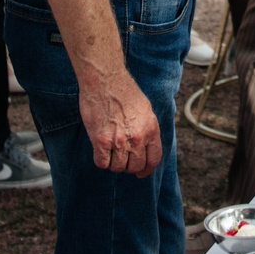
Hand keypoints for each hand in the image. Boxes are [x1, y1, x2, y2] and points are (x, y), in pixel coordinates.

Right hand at [79, 61, 163, 176]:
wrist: (106, 80)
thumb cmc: (124, 90)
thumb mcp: (145, 109)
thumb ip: (147, 128)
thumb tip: (146, 144)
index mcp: (151, 129)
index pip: (153, 159)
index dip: (147, 169)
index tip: (141, 173)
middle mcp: (137, 138)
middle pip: (135, 166)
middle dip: (129, 166)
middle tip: (121, 158)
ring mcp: (119, 141)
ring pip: (118, 167)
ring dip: (114, 163)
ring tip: (110, 151)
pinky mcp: (101, 141)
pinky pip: (102, 163)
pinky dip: (101, 160)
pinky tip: (100, 150)